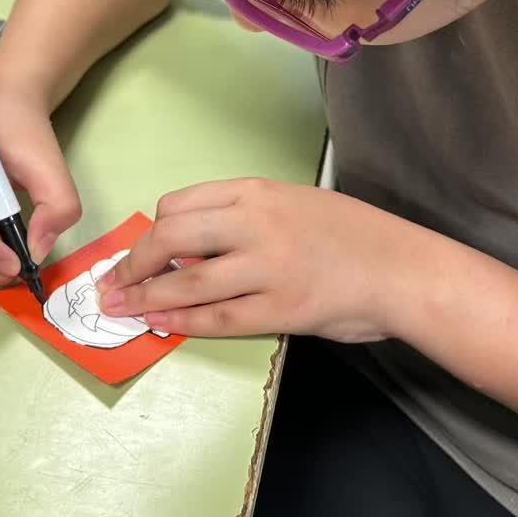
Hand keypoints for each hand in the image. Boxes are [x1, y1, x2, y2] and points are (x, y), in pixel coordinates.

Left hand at [93, 179, 440, 340]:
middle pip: (170, 237)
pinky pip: (217, 317)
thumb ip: (247, 216)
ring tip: (119, 309)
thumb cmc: (353, 235)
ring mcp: (267, 267)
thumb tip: (191, 243)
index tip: (141, 250)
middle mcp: (256, 223)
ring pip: (186, 282)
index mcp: (258, 191)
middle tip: (113, 284)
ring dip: (144, 298)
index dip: (152, 230)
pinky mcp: (280, 309)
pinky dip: (182, 322)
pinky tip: (161, 325)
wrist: (404, 269)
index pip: (181, 204)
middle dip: (133, 264)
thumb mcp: (296, 203)